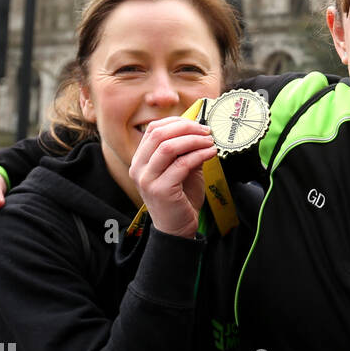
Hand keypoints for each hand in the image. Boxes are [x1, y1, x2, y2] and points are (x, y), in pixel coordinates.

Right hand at [129, 117, 216, 238]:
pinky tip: (211, 153)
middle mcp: (138, 168)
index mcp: (141, 159)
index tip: (197, 125)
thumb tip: (201, 132)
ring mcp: (147, 179)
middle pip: (159, 134)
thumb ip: (187, 151)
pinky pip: (181, 164)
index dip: (177, 122)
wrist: (178, 227)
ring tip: (209, 142)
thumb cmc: (180, 197)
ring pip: (168, 147)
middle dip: (186, 128)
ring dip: (193, 140)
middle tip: (206, 131)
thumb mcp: (183, 169)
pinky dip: (199, 155)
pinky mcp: (160, 190)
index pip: (153, 129)